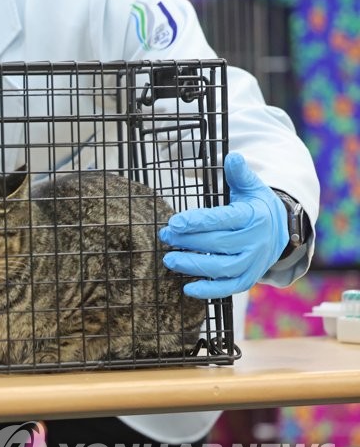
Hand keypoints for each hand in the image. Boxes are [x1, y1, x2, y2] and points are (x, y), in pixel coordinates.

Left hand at [159, 152, 288, 298]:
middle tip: (165, 236)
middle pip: (217, 244)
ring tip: (169, 259)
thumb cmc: (255, 207)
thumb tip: (232, 156)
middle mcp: (254, 241)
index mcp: (252, 217)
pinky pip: (228, 288)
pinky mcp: (248, 278)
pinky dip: (209, 291)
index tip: (174, 221)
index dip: (197, 221)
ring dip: (193, 265)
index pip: (222, 219)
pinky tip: (187, 288)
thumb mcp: (250, 187)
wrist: (280, 232)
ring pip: (221, 268)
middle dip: (188, 241)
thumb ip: (239, 173)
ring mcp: (252, 262)